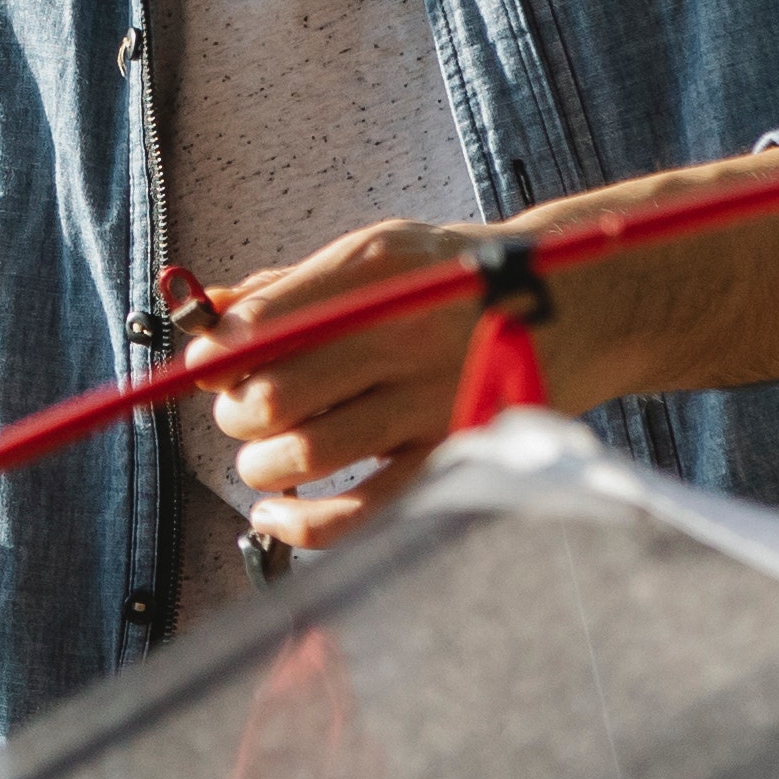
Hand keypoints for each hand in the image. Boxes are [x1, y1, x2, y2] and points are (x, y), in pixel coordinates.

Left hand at [196, 222, 494, 559]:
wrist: (573, 304)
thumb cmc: (456, 279)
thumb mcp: (378, 253)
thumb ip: (289, 287)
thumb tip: (205, 315)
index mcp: (374, 272)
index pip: (261, 326)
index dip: (214, 359)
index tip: (207, 370)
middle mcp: (401, 334)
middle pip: (274, 396)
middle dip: (235, 413)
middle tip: (240, 412)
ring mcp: (429, 400)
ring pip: (305, 455)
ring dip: (259, 466)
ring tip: (262, 456)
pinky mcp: (451, 455)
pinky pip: (360, 513)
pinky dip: (301, 526)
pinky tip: (277, 515)